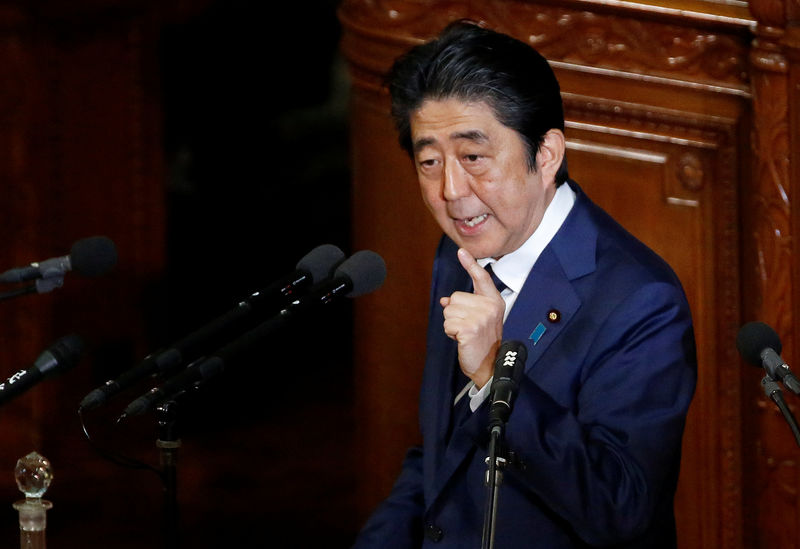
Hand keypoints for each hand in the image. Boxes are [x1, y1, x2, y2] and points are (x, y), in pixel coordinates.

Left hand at [440, 248, 504, 388]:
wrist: (489, 365)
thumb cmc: (483, 341)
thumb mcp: (479, 319)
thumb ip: (465, 305)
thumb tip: (445, 301)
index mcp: (494, 301)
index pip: (481, 278)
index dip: (470, 264)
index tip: (462, 252)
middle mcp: (489, 306)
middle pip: (454, 298)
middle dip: (455, 314)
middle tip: (469, 328)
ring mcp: (480, 317)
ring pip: (448, 311)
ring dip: (452, 325)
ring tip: (466, 334)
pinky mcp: (470, 328)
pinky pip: (447, 324)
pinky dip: (451, 333)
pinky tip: (463, 340)